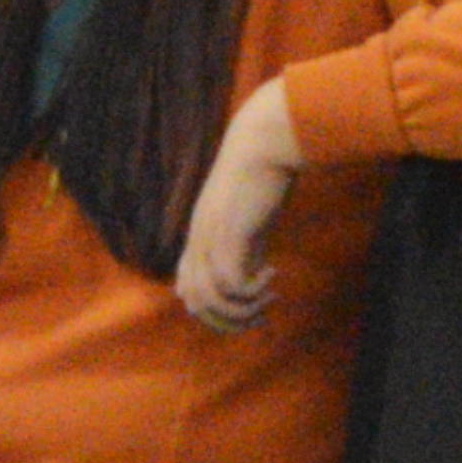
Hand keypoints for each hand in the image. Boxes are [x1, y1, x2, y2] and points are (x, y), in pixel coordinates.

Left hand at [172, 79, 306, 331]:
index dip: (214, 310)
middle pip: (194, 302)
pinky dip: (252, 292)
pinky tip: (274, 274)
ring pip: (208, 299)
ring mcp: (210, 237)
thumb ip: (245, 245)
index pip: (188, 290)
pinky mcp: (229, 233)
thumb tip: (252, 271)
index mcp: (200, 238)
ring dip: (241, 312)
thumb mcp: (249, 218)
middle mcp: (199, 241)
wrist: (263, 141)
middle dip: (228, 321)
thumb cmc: (263, 176)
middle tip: (260, 315)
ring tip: (268, 302)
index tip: (247, 305)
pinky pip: (230, 283)